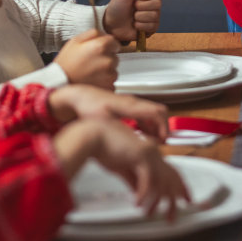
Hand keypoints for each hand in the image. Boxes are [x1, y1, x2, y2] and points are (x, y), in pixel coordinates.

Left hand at [48, 84, 168, 139]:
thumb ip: (122, 132)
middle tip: (161, 142)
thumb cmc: (88, 107)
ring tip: (152, 141)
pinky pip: (142, 114)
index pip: (157, 113)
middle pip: (158, 112)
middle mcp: (133, 102)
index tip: (163, 140)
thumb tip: (135, 143)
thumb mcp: (105, 123)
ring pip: (151, 113)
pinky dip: (146, 125)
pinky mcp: (125, 106)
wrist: (77, 97)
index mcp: (131, 106)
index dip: (164, 127)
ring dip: (154, 127)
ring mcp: (130, 103)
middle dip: (163, 127)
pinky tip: (139, 135)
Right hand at [55, 119, 189, 219]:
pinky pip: (148, 180)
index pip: (171, 171)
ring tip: (150, 214)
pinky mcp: (141, 156)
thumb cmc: (104, 148)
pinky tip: (137, 203)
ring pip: (161, 182)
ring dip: (155, 202)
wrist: (93, 135)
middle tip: (173, 215)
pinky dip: (143, 194)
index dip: (179, 186)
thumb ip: (132, 180)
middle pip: (171, 178)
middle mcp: (154, 153)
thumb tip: (139, 193)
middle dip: (175, 198)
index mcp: (151, 153)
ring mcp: (150, 154)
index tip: (182, 198)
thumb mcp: (122, 167)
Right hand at [56, 30, 119, 88]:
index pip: (115, 42)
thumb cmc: (66, 63)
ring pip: (113, 70)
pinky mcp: (109, 86)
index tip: (99, 51)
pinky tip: (92, 80)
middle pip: (114, 56)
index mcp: (101, 46)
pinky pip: (111, 81)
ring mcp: (109, 75)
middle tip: (90, 63)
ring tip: (90, 72)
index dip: (107, 46)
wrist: (59, 83)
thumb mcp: (75, 41)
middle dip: (106, 59)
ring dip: (105, 71)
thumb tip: (105, 34)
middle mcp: (108, 60)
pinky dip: (104, 81)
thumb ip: (93, 33)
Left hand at [103, 0, 161, 41]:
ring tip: (132, 16)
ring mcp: (155, 16)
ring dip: (138, 16)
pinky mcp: (152, 28)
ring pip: (154, 15)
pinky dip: (139, 25)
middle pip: (157, 3)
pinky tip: (134, 24)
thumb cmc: (118, 5)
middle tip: (133, 6)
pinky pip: (152, 26)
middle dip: (140, 6)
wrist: (111, 22)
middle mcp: (154, 3)